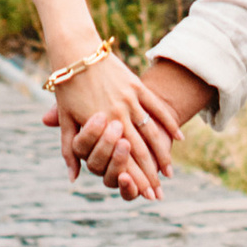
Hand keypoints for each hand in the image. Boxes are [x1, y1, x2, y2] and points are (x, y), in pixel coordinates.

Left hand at [40, 52, 175, 198]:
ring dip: (163, 154)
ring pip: (152, 132)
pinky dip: (169, 123)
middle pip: (140, 151)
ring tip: (169, 172)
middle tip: (160, 193)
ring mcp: (130, 99)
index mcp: (102, 126)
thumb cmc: (67, 88)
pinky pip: (157, 107)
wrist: (76, 50)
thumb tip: (73, 178)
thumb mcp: (66, 120)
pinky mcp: (137, 85)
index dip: (136, 180)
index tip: (146, 196)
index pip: (123, 159)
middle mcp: (119, 114)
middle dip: (151, 175)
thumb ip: (70, 151)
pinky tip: (179, 138)